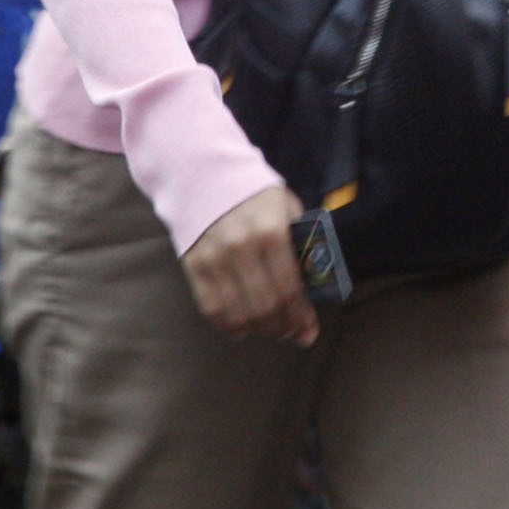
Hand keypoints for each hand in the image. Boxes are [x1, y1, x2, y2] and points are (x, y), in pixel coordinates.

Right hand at [182, 187, 317, 346]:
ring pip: (239, 313)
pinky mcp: (194, 265)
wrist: (205, 174)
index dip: (301, 317)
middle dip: (283, 327)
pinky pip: (212, 308)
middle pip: (265, 307)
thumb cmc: (255, 194)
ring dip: (259, 329)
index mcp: (271, 232)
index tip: (309, 332)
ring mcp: (215, 258)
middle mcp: (242, 248)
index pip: (289, 288)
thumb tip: (315, 283)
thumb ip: (300, 242)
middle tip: (292, 334)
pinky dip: (229, 325)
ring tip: (270, 330)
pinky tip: (242, 328)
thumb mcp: (286, 208)